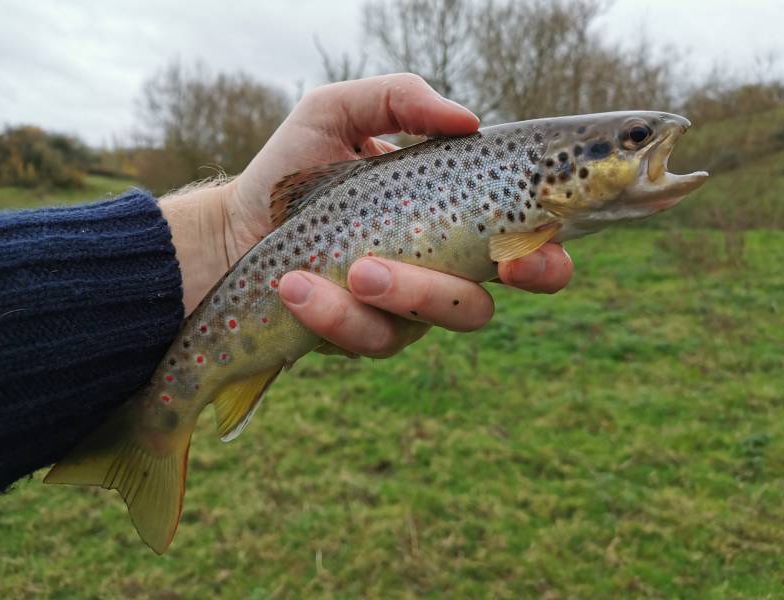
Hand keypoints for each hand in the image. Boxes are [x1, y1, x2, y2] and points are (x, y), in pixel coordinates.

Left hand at [161, 73, 572, 355]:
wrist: (236, 225)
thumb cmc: (293, 167)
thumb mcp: (338, 112)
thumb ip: (400, 100)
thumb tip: (468, 121)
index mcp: (449, 219)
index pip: (520, 245)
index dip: (547, 256)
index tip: (536, 249)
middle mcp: (434, 271)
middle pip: (483, 303)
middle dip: (469, 290)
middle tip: (436, 278)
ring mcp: (399, 310)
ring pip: (426, 326)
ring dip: (402, 295)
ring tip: (352, 269)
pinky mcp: (361, 335)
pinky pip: (370, 338)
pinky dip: (334, 313)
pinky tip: (295, 286)